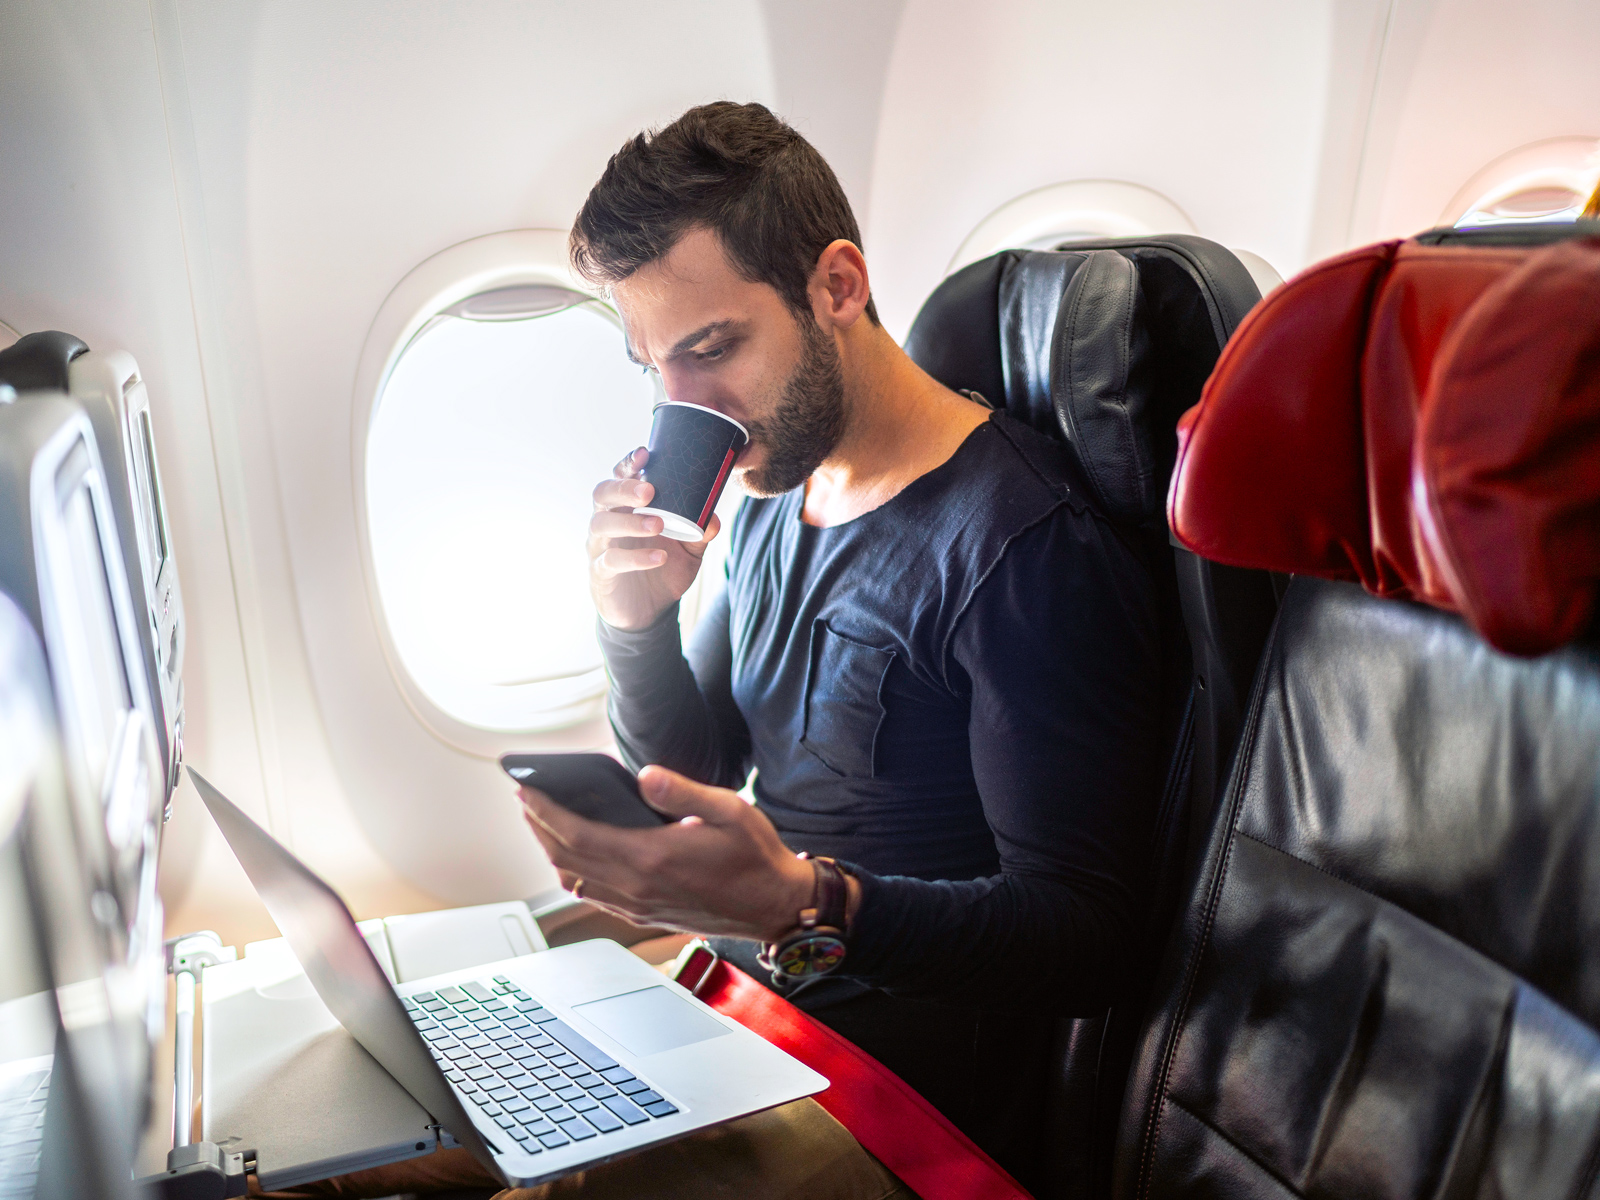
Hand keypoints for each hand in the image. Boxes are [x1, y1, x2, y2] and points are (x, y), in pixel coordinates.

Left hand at [519, 766, 814, 941]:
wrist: (775, 906)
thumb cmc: (756, 857)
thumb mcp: (729, 809)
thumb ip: (682, 791)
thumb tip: (644, 776)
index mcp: (652, 857)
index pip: (576, 833)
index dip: (545, 810)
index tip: (526, 787)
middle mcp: (636, 886)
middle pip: (565, 856)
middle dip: (538, 825)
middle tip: (526, 797)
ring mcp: (637, 905)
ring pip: (573, 879)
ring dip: (551, 850)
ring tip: (543, 821)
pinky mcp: (643, 916)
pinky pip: (592, 895)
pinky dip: (572, 872)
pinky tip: (574, 854)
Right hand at [588, 448, 720, 630]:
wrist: (648, 612)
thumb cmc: (664, 569)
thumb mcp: (689, 549)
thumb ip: (700, 532)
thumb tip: (714, 518)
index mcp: (626, 507)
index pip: (619, 477)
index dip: (628, 464)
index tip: (645, 454)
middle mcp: (608, 521)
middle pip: (602, 494)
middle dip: (624, 488)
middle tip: (649, 491)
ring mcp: (600, 547)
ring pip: (601, 525)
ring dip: (630, 521)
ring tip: (658, 524)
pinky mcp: (600, 574)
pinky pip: (611, 561)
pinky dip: (635, 558)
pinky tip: (659, 558)